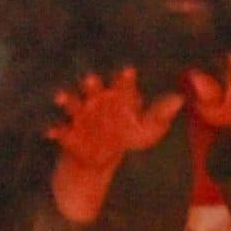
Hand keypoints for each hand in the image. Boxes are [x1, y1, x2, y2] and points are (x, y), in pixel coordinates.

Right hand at [48, 66, 184, 221]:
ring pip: (73, 103)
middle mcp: (97, 99)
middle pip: (94, 87)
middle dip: (92, 83)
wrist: (101, 158)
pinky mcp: (68, 132)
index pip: (123, 83)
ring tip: (61, 96)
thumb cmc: (127, 135)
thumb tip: (180, 99)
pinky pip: (60, 129)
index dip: (126, 78)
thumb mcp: (147, 129)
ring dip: (67, 99)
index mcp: (118, 94)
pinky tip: (51, 131)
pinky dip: (55, 130)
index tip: (129, 71)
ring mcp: (81, 115)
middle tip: (90, 78)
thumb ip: (161, 114)